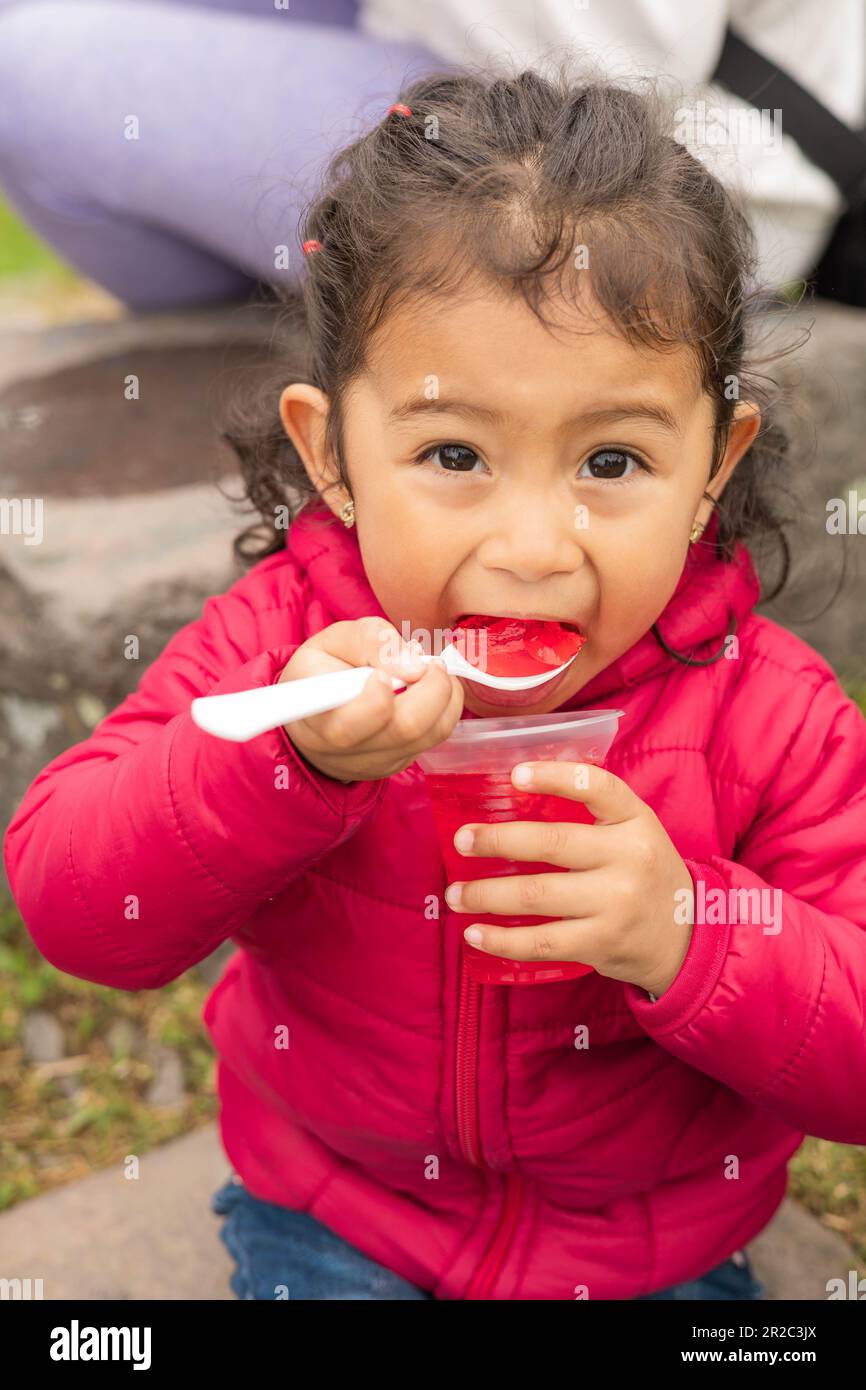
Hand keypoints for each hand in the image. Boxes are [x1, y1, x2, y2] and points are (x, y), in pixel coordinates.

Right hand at [279, 616, 463, 782]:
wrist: (315, 715)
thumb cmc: (324, 670)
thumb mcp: (332, 640)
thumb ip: (371, 641)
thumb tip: (415, 666)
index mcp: (317, 715)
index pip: (348, 725)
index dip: (376, 700)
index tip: (383, 674)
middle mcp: (345, 748)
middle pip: (405, 728)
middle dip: (432, 688)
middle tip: (431, 663)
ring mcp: (374, 761)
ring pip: (430, 734)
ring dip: (446, 695)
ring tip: (433, 671)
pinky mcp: (396, 763)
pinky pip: (435, 738)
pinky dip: (446, 707)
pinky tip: (432, 688)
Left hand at [443, 760, 694, 996]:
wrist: (687, 935)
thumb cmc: (644, 872)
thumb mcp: (635, 831)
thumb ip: (592, 813)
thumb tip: (512, 794)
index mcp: (636, 820)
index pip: (598, 787)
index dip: (555, 777)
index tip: (513, 775)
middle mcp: (629, 859)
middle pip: (552, 843)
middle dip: (497, 842)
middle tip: (461, 841)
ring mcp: (616, 904)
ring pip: (537, 895)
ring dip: (487, 894)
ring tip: (456, 893)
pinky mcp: (601, 943)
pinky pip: (541, 943)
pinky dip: (502, 940)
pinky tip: (475, 934)